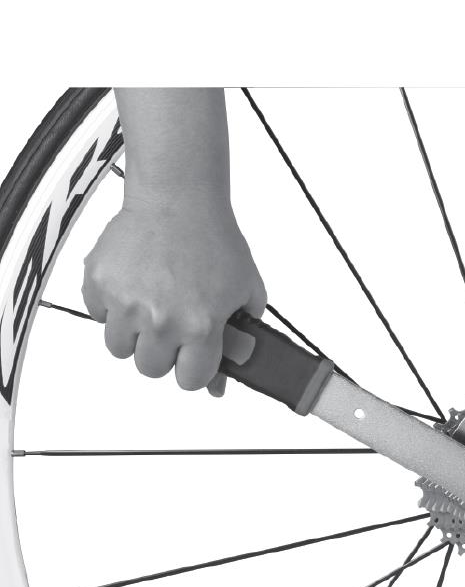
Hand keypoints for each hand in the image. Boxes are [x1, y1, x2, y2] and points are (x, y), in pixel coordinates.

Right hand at [82, 195, 266, 394]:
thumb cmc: (215, 242)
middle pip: (150, 369)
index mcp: (200, 327)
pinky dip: (110, 307)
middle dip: (162, 354)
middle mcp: (161, 321)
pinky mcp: (98, 282)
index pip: (190, 381)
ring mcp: (125, 302)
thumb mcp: (245, 293)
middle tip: (171, 328)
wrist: (178, 199)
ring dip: (133, 335)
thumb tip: (217, 387)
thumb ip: (238, 341)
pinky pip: (97, 315)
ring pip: (119, 348)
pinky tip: (132, 285)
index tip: (193, 358)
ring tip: (149, 306)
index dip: (193, 371)